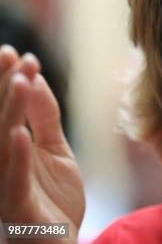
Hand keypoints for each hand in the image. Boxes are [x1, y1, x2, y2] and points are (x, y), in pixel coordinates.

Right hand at [0, 45, 84, 242]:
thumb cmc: (53, 199)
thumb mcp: (55, 150)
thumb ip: (45, 117)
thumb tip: (34, 78)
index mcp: (7, 151)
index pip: (2, 111)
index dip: (4, 82)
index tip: (14, 52)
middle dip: (1, 87)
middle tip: (10, 54)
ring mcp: (3, 188)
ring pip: (1, 145)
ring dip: (8, 112)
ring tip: (19, 80)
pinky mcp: (16, 210)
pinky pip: (11, 183)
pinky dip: (16, 158)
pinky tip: (20, 134)